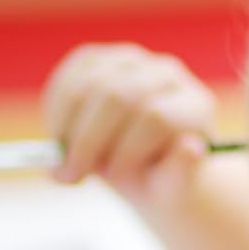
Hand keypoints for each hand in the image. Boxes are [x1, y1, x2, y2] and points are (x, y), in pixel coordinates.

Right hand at [39, 42, 216, 210]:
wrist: (141, 165)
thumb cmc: (158, 180)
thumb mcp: (171, 189)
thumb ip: (181, 174)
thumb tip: (190, 149)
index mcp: (193, 106)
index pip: (155, 117)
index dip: (127, 149)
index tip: (112, 179)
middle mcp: (166, 74)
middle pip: (117, 96)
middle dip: (88, 140)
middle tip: (71, 174)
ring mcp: (132, 60)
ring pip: (89, 84)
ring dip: (68, 127)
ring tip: (63, 163)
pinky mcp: (98, 60)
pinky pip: (68, 78)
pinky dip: (56, 111)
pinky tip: (58, 139)